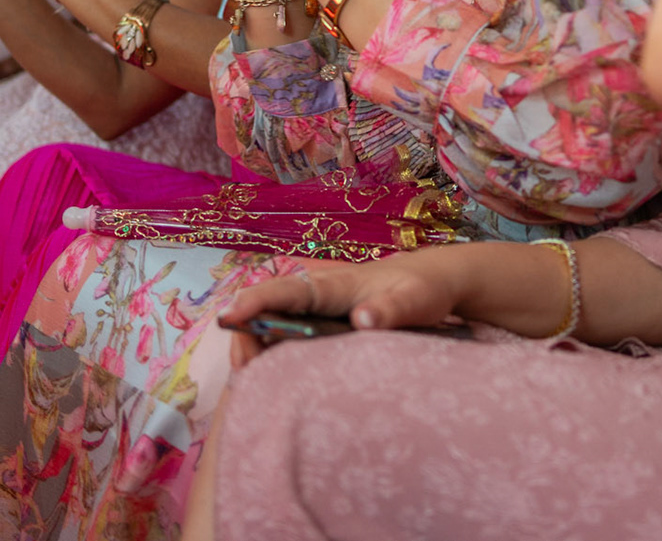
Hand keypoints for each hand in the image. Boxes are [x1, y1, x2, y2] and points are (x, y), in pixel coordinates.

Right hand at [217, 255, 459, 368]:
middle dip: (246, 333)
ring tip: (248, 381)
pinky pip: (286, 336)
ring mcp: (316, 309)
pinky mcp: (320, 324)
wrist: (431, 281)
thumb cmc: (423, 288)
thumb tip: (362, 320)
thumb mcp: (416, 299)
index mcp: (335, 284)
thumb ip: (391, 309)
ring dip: (254, 347)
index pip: (287, 289)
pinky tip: (269, 379)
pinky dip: (271, 354)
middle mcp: (317, 293)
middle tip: (242, 372)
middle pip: (267, 308)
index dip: (255, 302)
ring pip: (271, 323)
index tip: (230, 317)